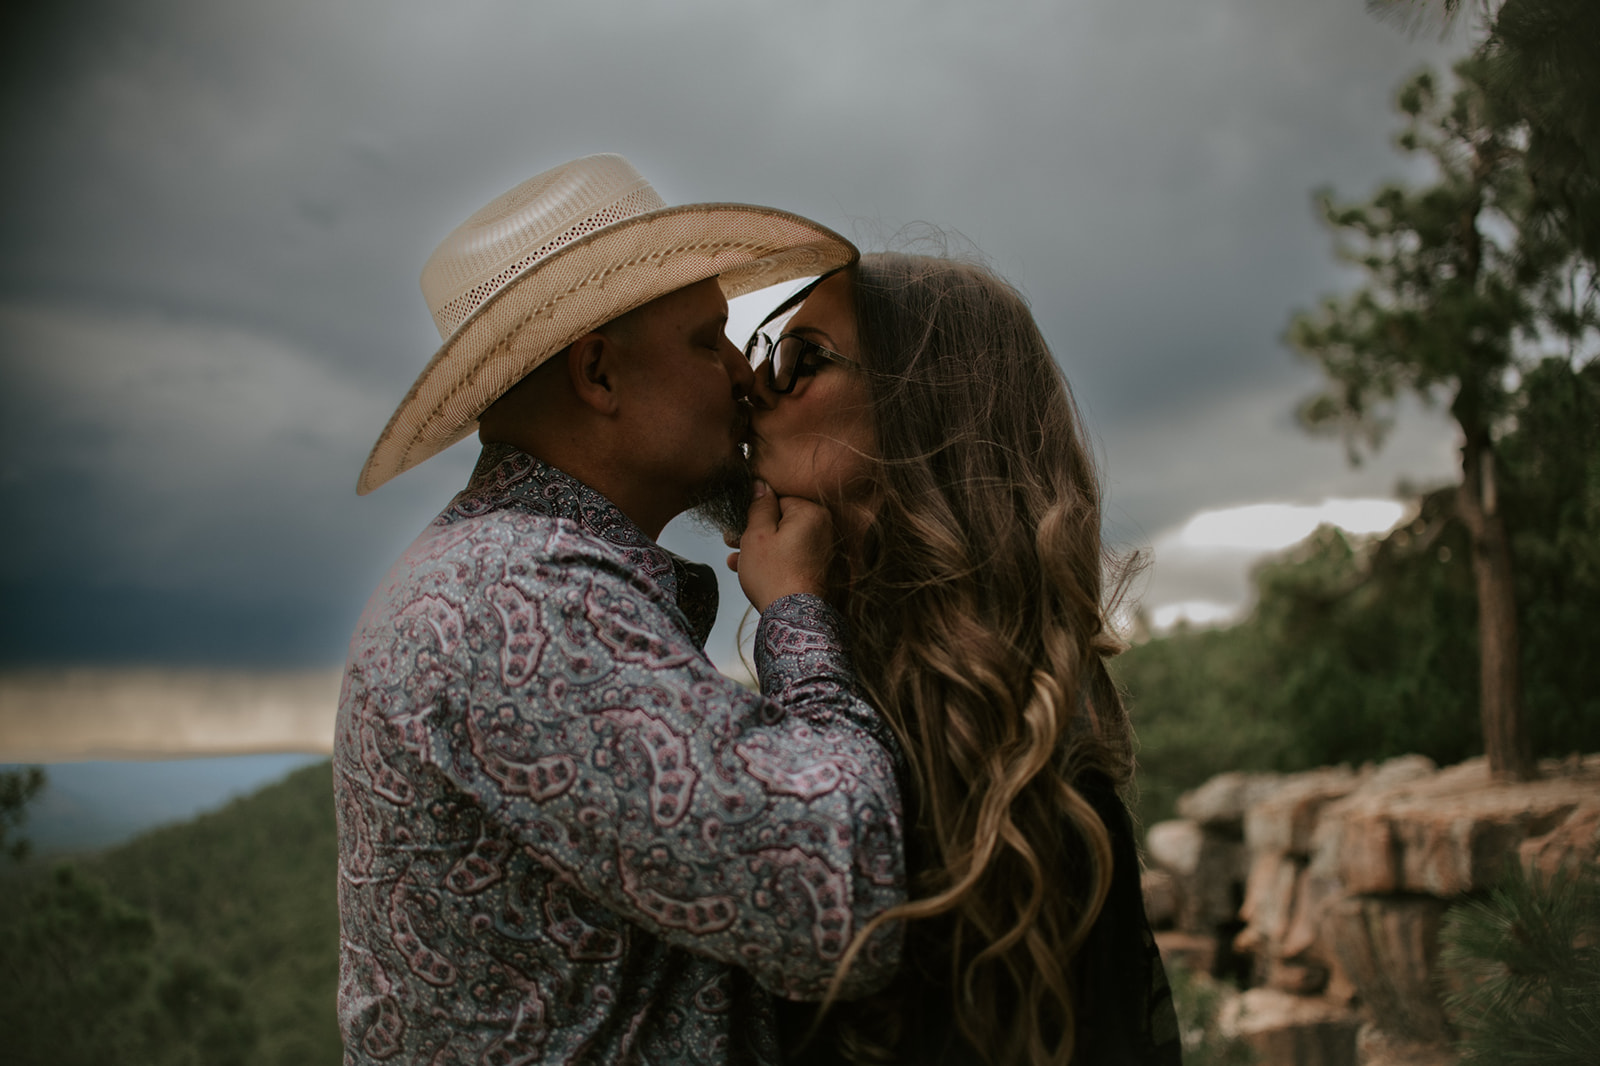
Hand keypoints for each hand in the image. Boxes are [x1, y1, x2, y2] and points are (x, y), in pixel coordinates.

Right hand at [725, 480, 834, 611]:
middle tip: (731, 541)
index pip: (778, 499)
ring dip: (760, 548)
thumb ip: (759, 506)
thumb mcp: (756, 534)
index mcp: (812, 513)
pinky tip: (753, 572)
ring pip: (786, 541)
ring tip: (737, 560)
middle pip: (782, 521)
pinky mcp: (822, 571)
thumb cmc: (774, 575)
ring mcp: (825, 551)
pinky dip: (775, 561)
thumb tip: (760, 485)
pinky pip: (794, 557)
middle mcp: (825, 529)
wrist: (795, 618)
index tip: (738, 525)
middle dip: (755, 531)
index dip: (754, 512)